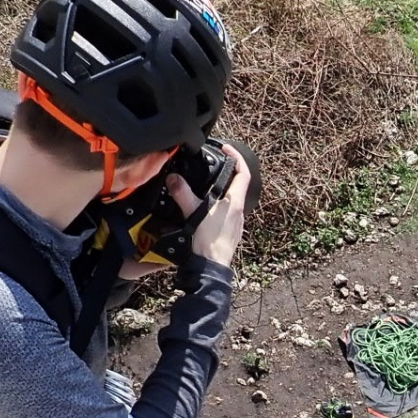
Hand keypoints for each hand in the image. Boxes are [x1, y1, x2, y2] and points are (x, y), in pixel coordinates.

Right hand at [169, 144, 249, 268]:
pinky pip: (227, 214)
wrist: (211, 268)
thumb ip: (182, 193)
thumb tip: (174, 179)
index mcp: (234, 202)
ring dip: (222, 192)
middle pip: (237, 186)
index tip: (227, 149)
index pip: (243, 173)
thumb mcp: (193, 212)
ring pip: (232, 201)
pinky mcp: (230, 233)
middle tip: (216, 165)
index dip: (237, 157)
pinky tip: (206, 210)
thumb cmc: (208, 243)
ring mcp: (236, 223)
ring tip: (208, 186)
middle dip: (228, 174)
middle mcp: (239, 212)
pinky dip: (219, 207)